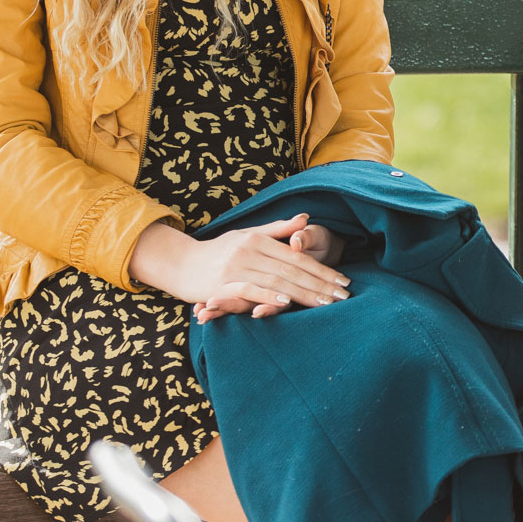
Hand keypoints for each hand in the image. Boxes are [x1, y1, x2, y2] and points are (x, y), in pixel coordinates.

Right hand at [127, 214, 350, 323]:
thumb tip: (305, 217)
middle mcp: (250, 251)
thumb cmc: (217, 251)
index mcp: (259, 239)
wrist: (179, 263)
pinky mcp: (221, 285)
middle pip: (292, 269)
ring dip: (302, 294)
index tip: (343, 282)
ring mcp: (235, 268)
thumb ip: (277, 229)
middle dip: (320, 284)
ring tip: (325, 303)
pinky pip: (248, 290)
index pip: (298, 257)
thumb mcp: (248, 234)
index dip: (322, 269)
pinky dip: (267, 297)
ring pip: (276, 281)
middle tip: (343, 296)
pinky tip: (285, 304)